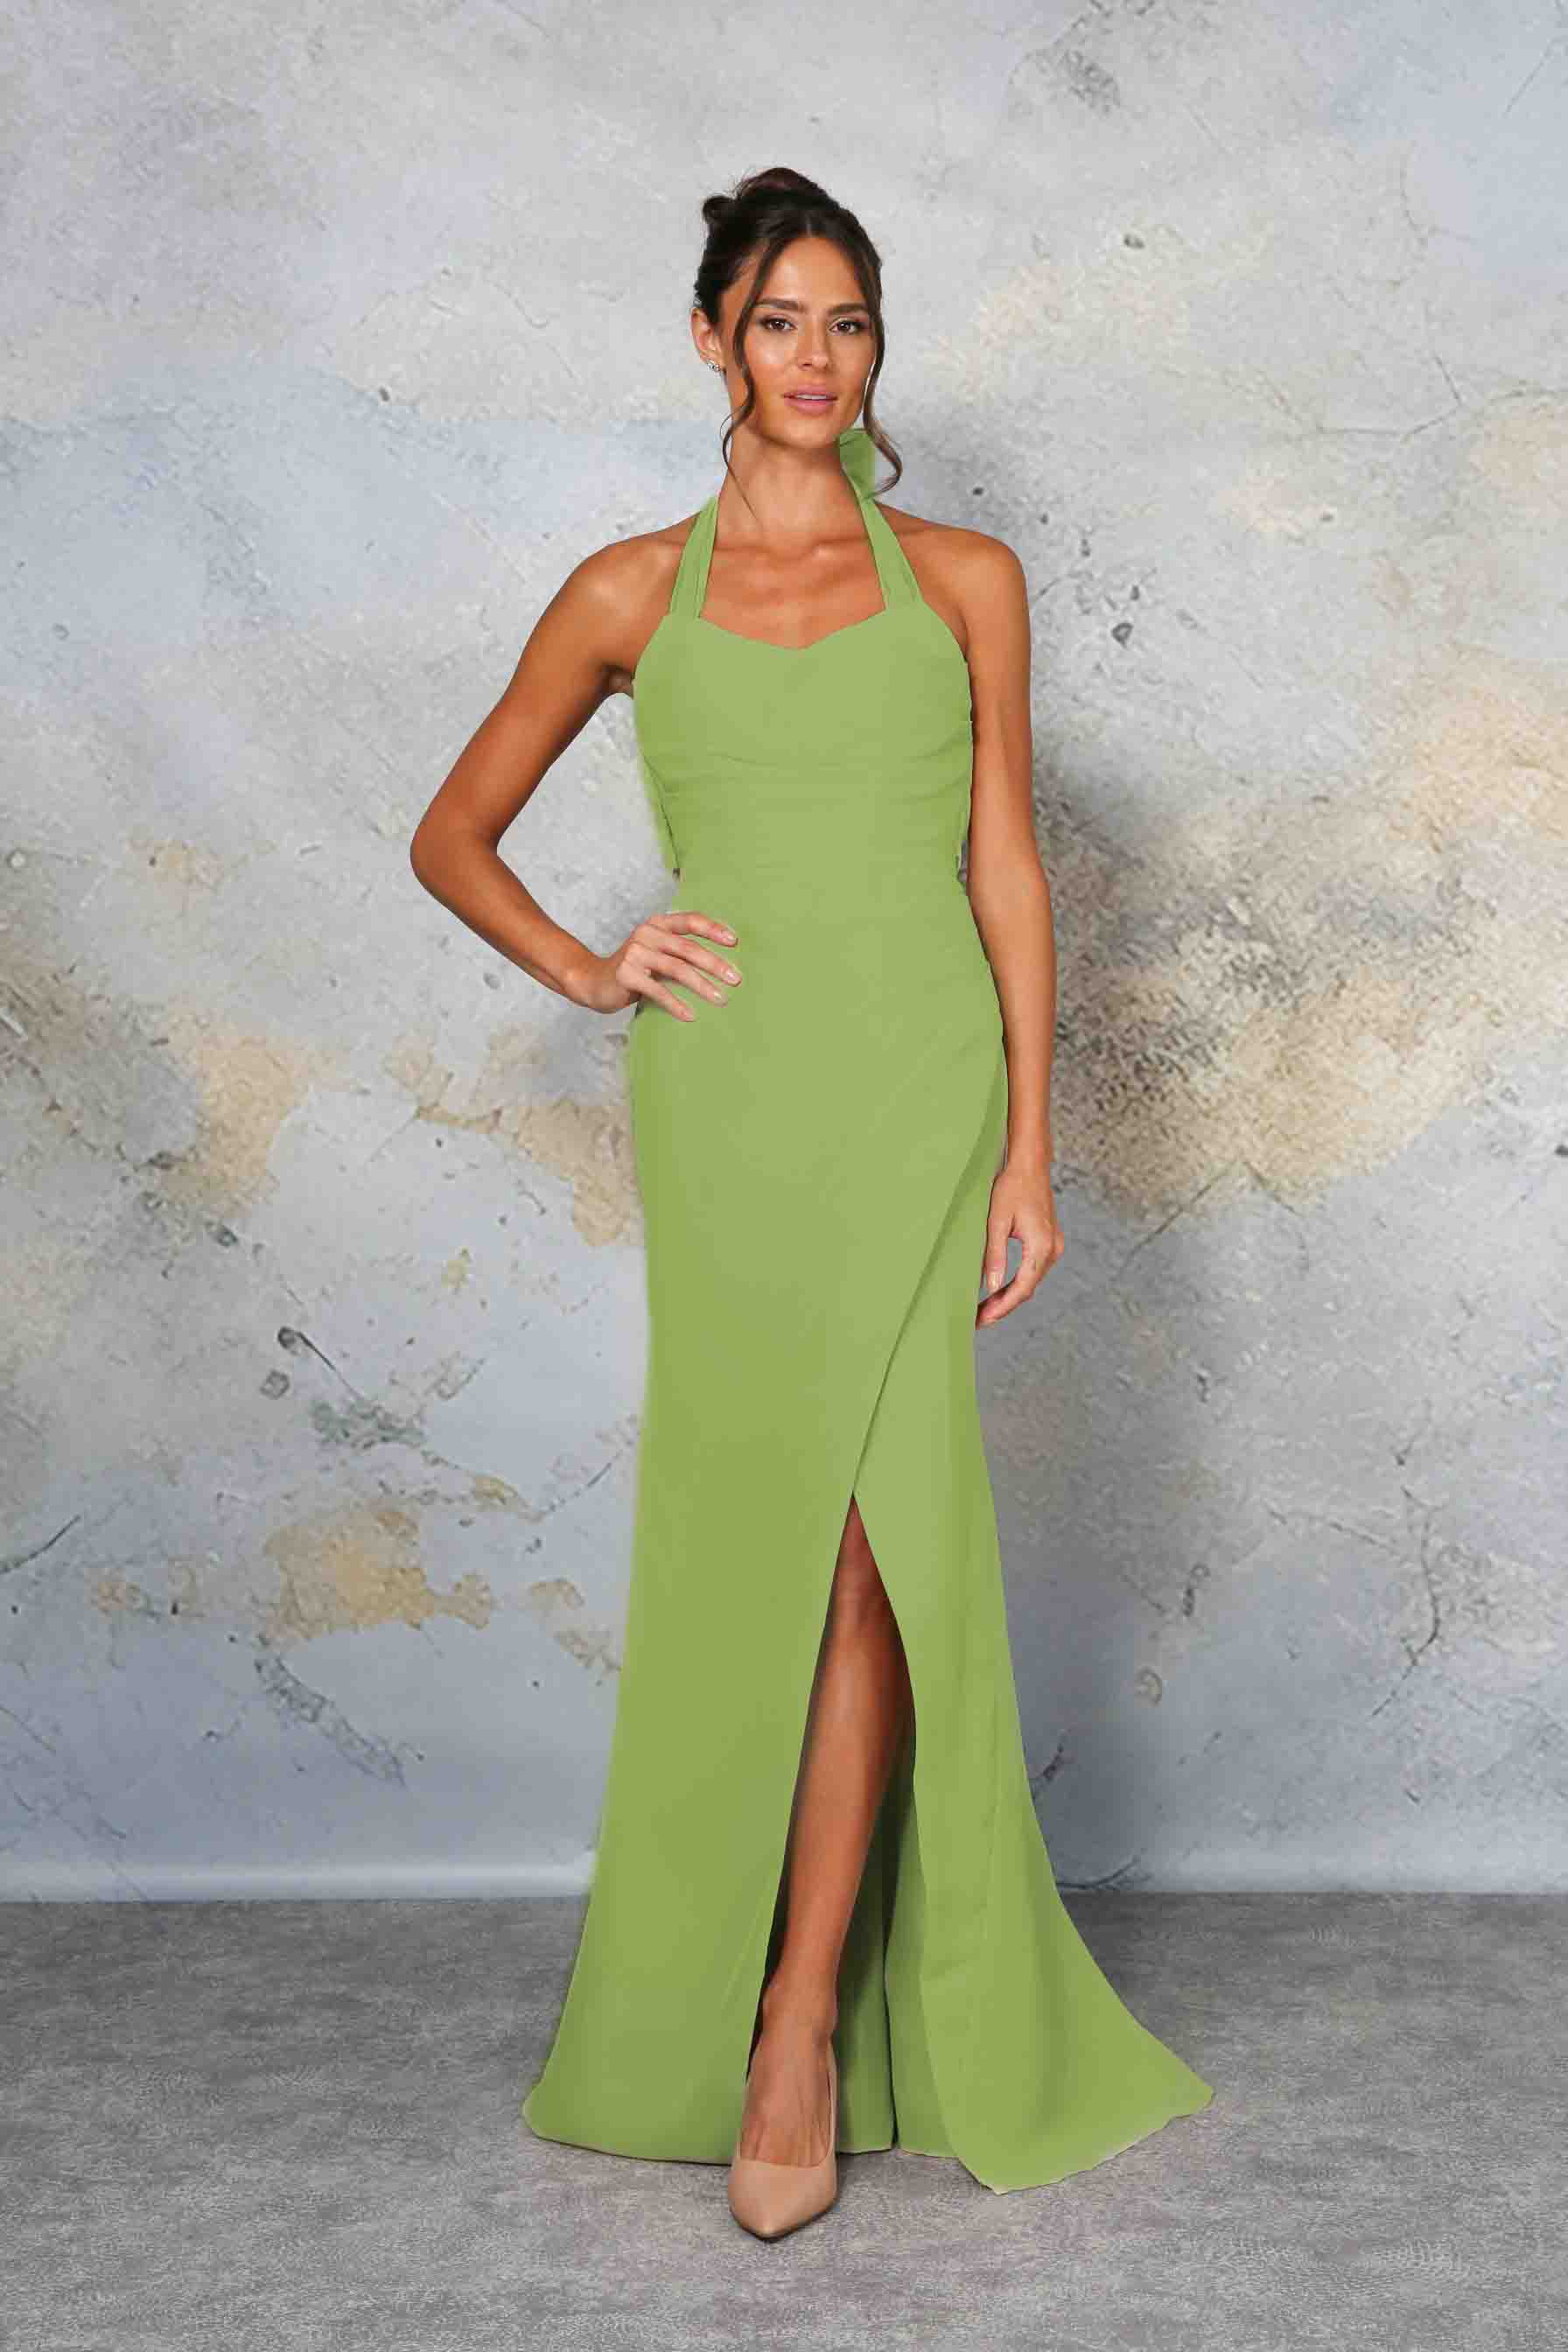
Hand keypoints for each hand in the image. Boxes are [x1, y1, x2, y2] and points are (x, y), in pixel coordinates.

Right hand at [573, 908, 742, 1020]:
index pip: (690, 921)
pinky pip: (657, 990)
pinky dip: (676, 1004)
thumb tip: (722, 964)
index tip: (734, 942)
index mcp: (657, 924)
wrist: (593, 981)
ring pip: (677, 969)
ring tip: (720, 999)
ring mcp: (635, 953)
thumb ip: (680, 950)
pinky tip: (690, 1016)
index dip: (713, 929)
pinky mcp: (626, 974)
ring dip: (702, 985)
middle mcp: (647, 934)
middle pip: (688, 948)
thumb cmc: (635, 969)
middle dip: (715, 964)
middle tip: (736, 980)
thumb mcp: (657, 952)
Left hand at [977, 1160, 1062, 1326]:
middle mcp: (1052, 1250)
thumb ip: (994, 1255)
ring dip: (1010, 1297)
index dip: (1002, 1307)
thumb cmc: (1011, 1187)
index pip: (1022, 1288)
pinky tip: (1000, 1290)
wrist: (1030, 1166)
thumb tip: (990, 1287)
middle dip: (1003, 1306)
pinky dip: (1017, 1283)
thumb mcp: (996, 1221)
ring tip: (985, 1309)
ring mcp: (1053, 1246)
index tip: (983, 1319)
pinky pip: (1033, 1271)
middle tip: (979, 1319)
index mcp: (1041, 1246)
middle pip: (1027, 1289)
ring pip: (1031, 1282)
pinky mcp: (1049, 1242)